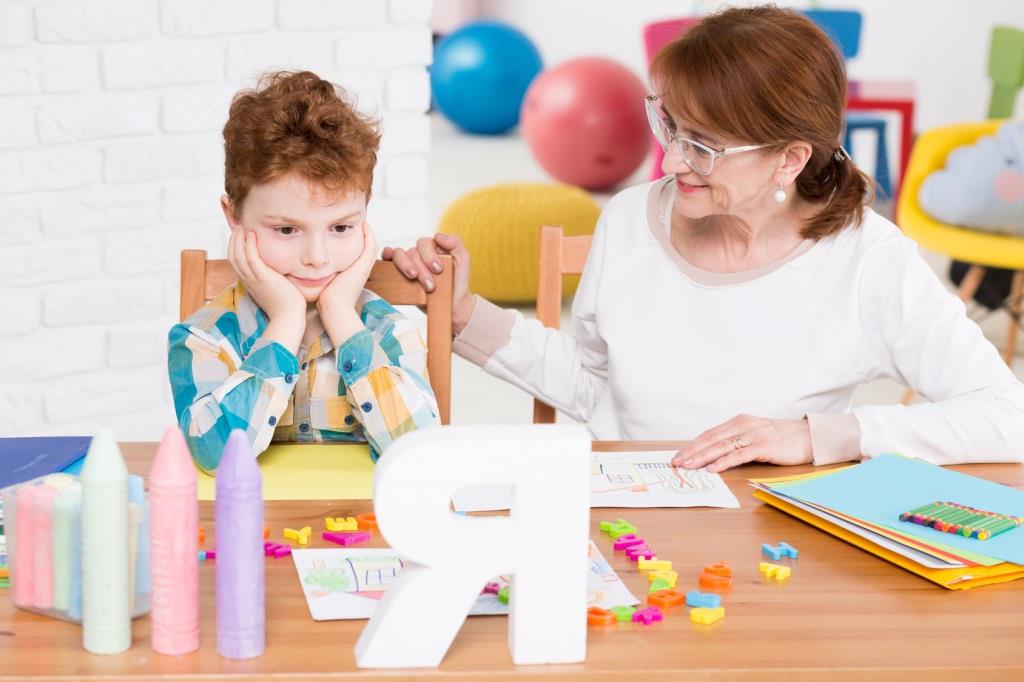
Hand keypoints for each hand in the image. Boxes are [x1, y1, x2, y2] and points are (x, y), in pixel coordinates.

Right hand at [227, 229, 305, 324]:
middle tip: (238, 228)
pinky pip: (251, 258)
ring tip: (242, 227)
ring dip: (238, 239)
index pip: (235, 262)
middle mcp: (247, 280)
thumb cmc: (285, 305)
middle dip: (233, 241)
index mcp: (249, 283)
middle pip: (232, 257)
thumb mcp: (273, 289)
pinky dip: (248, 245)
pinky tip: (251, 235)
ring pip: (238, 256)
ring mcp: (254, 279)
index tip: (239, 237)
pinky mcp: (263, 278)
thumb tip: (276, 270)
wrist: (288, 317)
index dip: (234, 248)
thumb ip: (270, 278)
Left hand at [317, 222, 376, 344]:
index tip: (343, 224)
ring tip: (360, 214)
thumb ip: (316, 272)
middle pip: (366, 243)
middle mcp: (361, 267)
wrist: (333, 310)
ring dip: (367, 229)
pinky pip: (370, 244)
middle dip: (361, 229)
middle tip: (355, 216)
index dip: (352, 236)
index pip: (357, 249)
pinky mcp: (363, 265)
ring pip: (371, 242)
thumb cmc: (324, 299)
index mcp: (352, 271)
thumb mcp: (321, 281)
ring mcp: (364, 266)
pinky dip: (368, 233)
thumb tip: (302, 264)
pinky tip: (363, 222)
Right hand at [382, 233, 473, 330]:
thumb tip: (437, 236)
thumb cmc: (457, 282)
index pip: (425, 244)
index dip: (429, 255)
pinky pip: (387, 260)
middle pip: (412, 252)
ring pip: (398, 255)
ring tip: (414, 278)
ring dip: (406, 266)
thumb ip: (455, 244)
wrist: (452, 305)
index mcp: (432, 247)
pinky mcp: (398, 274)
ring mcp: (408, 263)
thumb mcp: (463, 260)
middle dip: (421, 268)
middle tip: (430, 285)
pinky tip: (389, 263)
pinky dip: (386, 257)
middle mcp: (418, 253)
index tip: (438, 270)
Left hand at [671, 415, 812, 472]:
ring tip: (687, 466)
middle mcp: (744, 426)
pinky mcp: (764, 446)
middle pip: (711, 439)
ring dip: (701, 457)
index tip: (679, 455)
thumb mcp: (755, 435)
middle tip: (676, 462)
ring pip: (721, 446)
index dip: (692, 445)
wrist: (810, 436)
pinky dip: (724, 462)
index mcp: (739, 422)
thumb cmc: (783, 439)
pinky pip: (739, 455)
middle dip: (691, 452)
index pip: (710, 434)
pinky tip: (712, 469)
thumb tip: (714, 456)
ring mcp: (754, 435)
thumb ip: (737, 441)